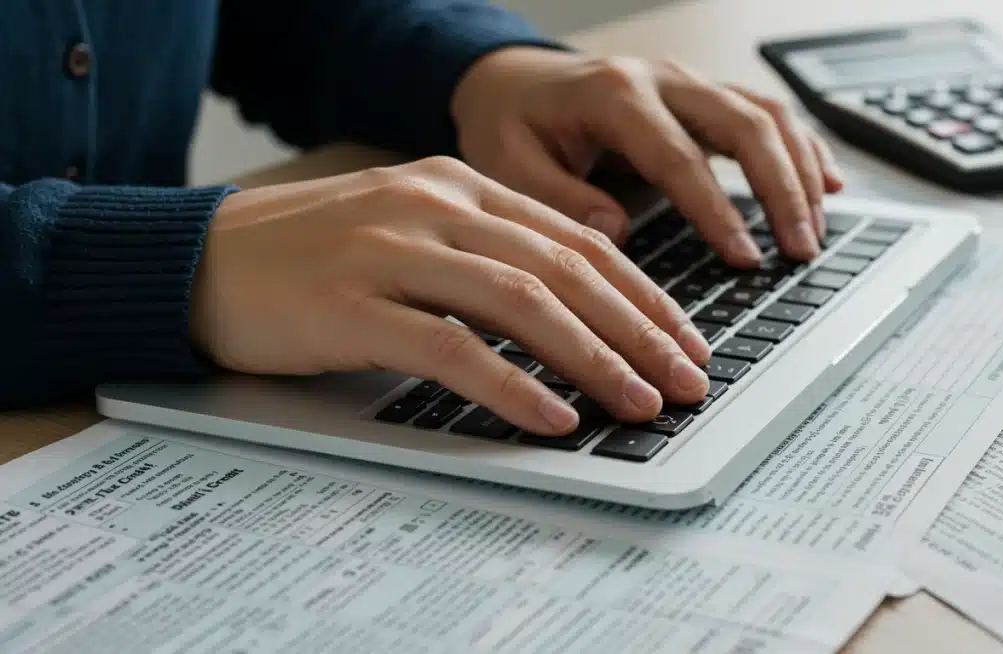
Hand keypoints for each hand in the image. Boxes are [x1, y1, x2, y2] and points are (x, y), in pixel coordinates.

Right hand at [189, 157, 710, 435]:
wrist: (200, 259)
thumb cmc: (313, 257)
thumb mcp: (411, 232)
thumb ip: (486, 254)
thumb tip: (576, 309)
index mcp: (458, 185)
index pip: (577, 239)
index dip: (643, 293)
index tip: (685, 339)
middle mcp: (435, 206)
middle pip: (566, 269)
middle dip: (640, 330)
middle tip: (686, 379)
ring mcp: (393, 250)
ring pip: (523, 301)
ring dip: (594, 358)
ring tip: (640, 402)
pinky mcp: (354, 305)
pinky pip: (452, 347)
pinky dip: (512, 385)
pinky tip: (553, 417)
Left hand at [451, 47, 844, 266]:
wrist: (512, 82)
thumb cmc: (510, 124)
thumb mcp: (507, 163)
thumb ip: (558, 198)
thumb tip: (615, 233)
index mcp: (615, 96)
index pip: (680, 157)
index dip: (718, 210)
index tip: (745, 258)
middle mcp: (662, 80)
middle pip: (745, 125)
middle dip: (782, 190)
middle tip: (800, 251)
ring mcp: (689, 84)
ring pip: (766, 115)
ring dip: (800, 172)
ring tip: (814, 232)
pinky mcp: (703, 97)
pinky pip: (767, 113)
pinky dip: (803, 148)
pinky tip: (829, 184)